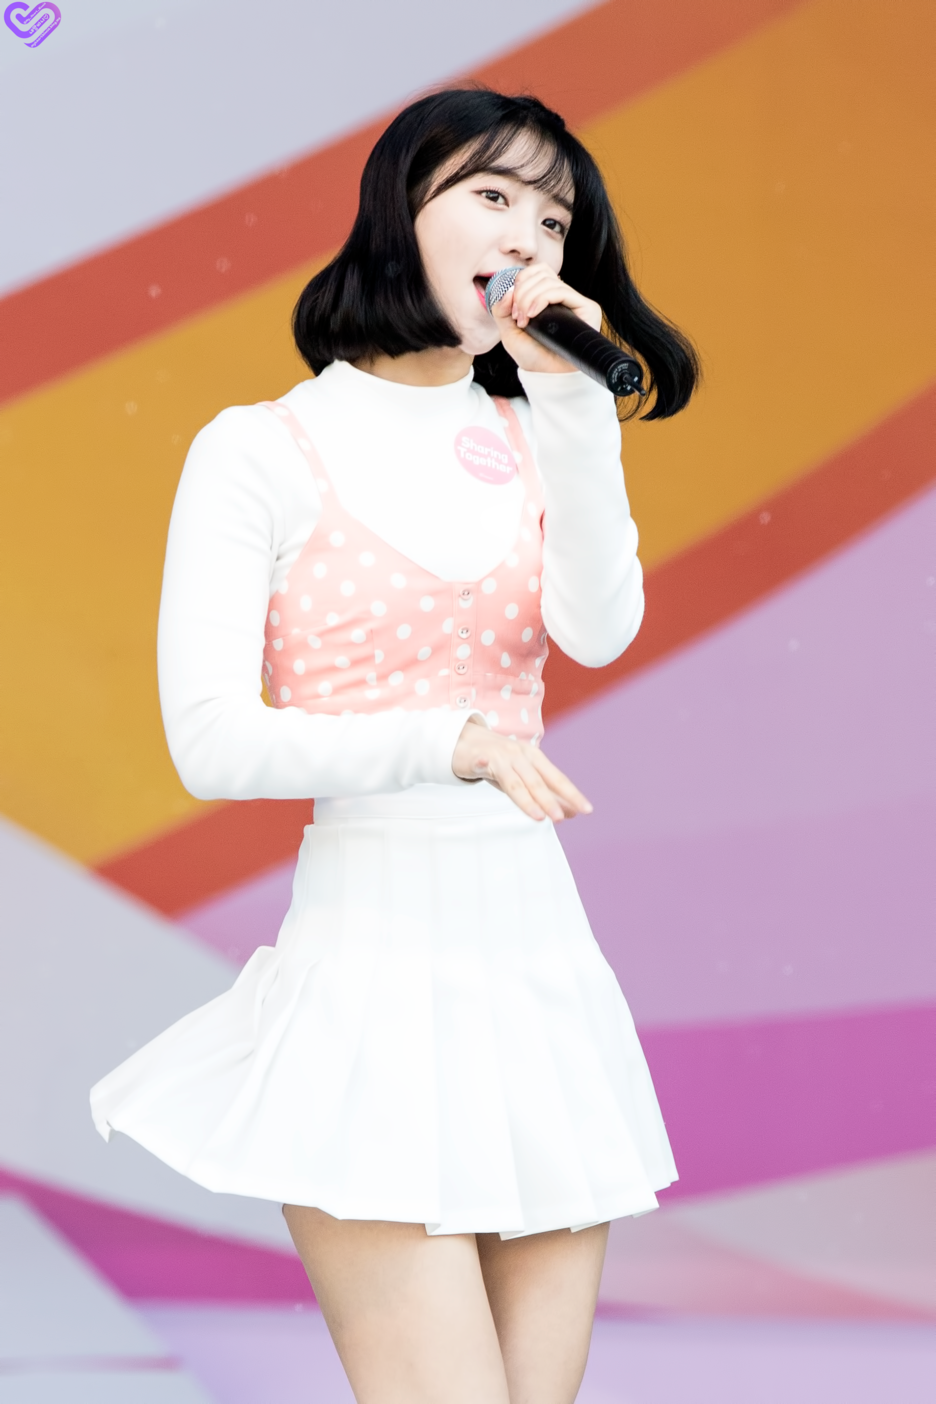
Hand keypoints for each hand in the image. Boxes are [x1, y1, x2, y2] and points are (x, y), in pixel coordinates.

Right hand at [452, 716, 592, 822]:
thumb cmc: (500, 762)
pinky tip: (483, 764)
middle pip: (537, 781)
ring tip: (537, 815)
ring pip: (514, 781)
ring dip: (526, 798)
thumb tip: (570, 813)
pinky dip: (483, 763)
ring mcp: (500, 756)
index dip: (571, 794)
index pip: (556, 778)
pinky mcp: (478, 758)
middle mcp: (520, 756)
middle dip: (549, 800)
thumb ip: (547, 794)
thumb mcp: (525, 779)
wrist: (468, 741)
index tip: (586, 809)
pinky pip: (481, 762)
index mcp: (535, 758)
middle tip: (560, 817)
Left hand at [490, 263, 601, 375]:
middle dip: (522, 293)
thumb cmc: (532, 356)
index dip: (521, 283)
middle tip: (517, 317)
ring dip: (529, 298)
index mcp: (549, 296)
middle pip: (541, 273)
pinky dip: (541, 299)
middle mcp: (564, 296)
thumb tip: (508, 290)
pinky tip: (533, 315)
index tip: (513, 310)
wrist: (547, 376)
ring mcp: (576, 301)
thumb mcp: (509, 332)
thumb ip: (501, 310)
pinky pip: (561, 291)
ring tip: (524, 320)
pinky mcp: (587, 308)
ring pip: (548, 281)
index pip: (537, 271)